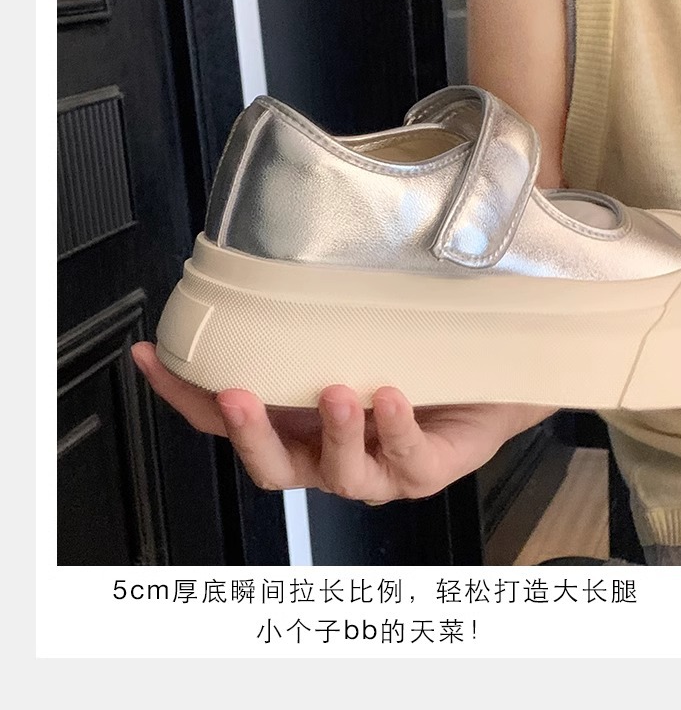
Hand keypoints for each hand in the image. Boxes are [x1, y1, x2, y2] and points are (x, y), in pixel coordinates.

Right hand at [131, 342, 554, 503]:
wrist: (494, 375)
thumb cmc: (418, 350)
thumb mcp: (362, 323)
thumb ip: (320, 303)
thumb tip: (283, 235)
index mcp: (301, 420)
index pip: (230, 416)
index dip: (187, 394)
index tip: (157, 356)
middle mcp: (329, 450)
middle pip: (269, 464)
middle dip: (248, 434)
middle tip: (238, 395)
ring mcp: (376, 467)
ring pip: (335, 474)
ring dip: (329, 435)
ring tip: (336, 391)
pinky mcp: (423, 472)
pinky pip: (403, 461)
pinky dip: (392, 430)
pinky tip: (390, 396)